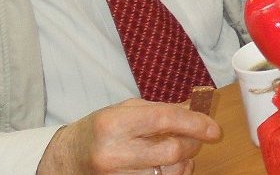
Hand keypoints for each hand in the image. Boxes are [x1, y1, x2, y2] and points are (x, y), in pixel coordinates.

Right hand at [38, 99, 218, 173]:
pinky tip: (171, 167)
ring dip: (184, 163)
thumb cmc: (98, 131)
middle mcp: (113, 153)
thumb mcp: (124, 111)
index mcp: (113, 124)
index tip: (214, 128)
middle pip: (171, 152)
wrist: (66, 160)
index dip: (195, 123)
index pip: (165, 120)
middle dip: (192, 144)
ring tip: (180, 154)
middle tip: (197, 138)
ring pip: (169, 173)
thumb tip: (197, 110)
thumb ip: (161, 110)